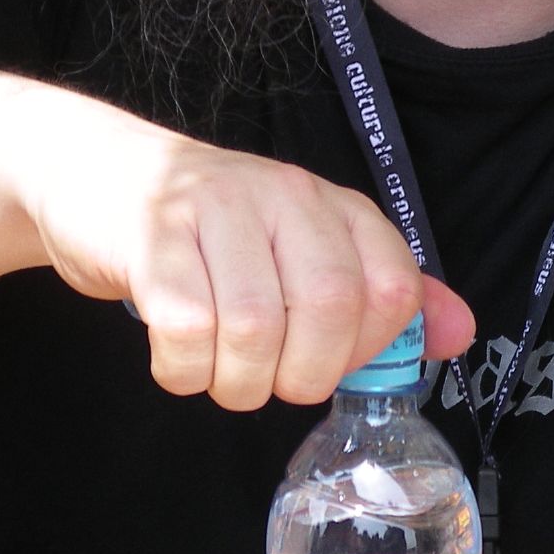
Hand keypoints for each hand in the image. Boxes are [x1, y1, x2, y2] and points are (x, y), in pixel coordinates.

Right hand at [26, 101, 473, 410]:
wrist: (95, 172)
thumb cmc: (210, 232)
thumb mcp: (301, 251)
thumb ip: (377, 294)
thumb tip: (458, 333)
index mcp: (330, 204)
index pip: (393, 288)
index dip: (366, 350)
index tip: (326, 362)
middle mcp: (281, 195)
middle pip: (327, 308)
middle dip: (302, 375)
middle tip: (270, 380)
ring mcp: (212, 208)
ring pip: (253, 327)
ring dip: (237, 381)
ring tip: (220, 374)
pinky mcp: (149, 234)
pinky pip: (184, 330)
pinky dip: (184, 370)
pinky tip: (177, 360)